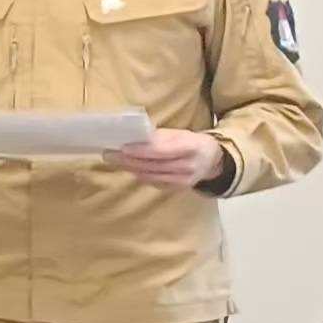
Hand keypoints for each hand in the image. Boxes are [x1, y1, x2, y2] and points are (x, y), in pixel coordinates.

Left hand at [110, 128, 226, 187]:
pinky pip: (154, 182)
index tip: (123, 147)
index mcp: (191, 148)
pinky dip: (140, 175)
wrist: (212, 161)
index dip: (140, 150)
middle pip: (153, 165)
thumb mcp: (180, 134)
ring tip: (115, 160)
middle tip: (109, 154)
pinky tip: (131, 168)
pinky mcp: (178, 188)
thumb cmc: (191, 143)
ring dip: (130, 168)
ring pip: (150, 175)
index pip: (161, 151)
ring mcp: (183, 180)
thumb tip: (134, 136)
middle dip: (129, 160)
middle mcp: (188, 166)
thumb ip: (159, 136)